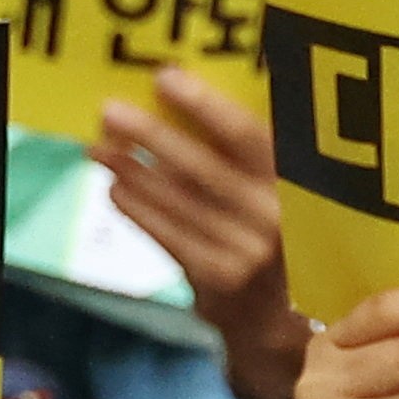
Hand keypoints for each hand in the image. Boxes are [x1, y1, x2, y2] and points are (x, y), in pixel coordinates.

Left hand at [93, 67, 303, 398]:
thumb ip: (248, 152)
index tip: (164, 78)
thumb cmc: (271, 233)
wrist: (279, 320)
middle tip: (109, 110)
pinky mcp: (220, 278)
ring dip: (133, 171)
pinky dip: (138, 211)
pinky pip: (168, 236)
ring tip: (99, 147)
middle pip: (204, 168)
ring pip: (179, 202)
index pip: (249, 136)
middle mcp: (280, 216)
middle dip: (152, 136)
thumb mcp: (279, 189)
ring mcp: (250, 251)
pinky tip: (115, 189)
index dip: (205, 106)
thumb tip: (181, 91)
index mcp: (299, 179)